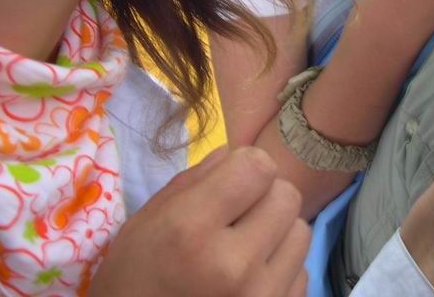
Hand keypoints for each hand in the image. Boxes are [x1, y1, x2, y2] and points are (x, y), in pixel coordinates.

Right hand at [88, 147, 310, 296]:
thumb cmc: (132, 280)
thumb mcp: (144, 223)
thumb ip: (193, 181)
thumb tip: (235, 153)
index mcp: (191, 230)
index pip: (259, 167)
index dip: (246, 167)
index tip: (230, 183)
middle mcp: (233, 265)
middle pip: (287, 195)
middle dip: (264, 197)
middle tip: (238, 216)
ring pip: (301, 231)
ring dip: (277, 232)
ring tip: (245, 248)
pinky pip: (302, 272)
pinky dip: (281, 270)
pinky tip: (250, 280)